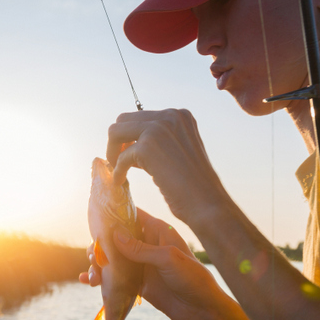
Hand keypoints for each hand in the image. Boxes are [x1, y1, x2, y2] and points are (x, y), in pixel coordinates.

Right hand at [80, 208, 221, 319]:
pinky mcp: (136, 281)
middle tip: (93, 257)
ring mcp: (140, 263)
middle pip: (116, 237)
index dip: (114, 215)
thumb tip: (115, 235)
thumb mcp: (168, 259)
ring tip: (92, 276)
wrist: (201, 310)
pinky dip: (101, 277)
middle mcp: (147, 244)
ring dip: (98, 263)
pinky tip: (87, 281)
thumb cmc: (192, 279)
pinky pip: (114, 276)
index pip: (132, 215)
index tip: (95, 218)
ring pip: (112, 257)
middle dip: (101, 244)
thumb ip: (141, 248)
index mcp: (158, 231)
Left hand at [106, 109, 226, 227]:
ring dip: (113, 152)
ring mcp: (157, 129)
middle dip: (118, 141)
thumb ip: (160, 140)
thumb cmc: (193, 184)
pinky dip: (118, 171)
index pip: (140, 117)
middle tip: (119, 161)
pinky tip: (120, 182)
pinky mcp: (147, 147)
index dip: (131, 137)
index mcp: (179, 115)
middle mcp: (169, 116)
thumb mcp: (179, 151)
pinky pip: (120, 157)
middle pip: (124, 120)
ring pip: (115, 132)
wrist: (207, 203)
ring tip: (118, 170)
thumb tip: (129, 142)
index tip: (131, 155)